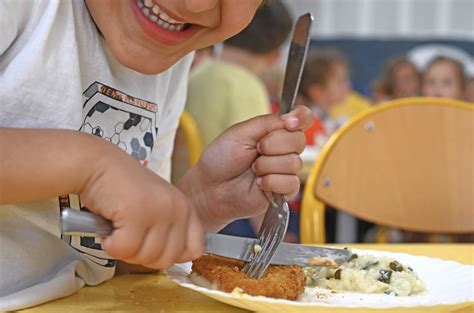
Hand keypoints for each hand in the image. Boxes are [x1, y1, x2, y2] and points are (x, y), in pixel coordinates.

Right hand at [80, 143, 204, 268]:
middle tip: (128, 236)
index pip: (194, 249)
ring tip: (118, 228)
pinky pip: (124, 250)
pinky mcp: (136, 213)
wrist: (97, 164)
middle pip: (167, 260)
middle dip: (142, 256)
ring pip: (146, 257)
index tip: (152, 246)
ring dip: (125, 250)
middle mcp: (178, 208)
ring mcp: (159, 210)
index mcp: (186, 207)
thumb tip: (173, 259)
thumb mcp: (157, 206)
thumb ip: (170, 230)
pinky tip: (108, 226)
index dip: (170, 255)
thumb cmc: (123, 188)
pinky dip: (110, 244)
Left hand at [178, 105, 312, 230]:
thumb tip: (293, 117)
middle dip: (274, 145)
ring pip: (294, 163)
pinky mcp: (284, 191)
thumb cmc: (221, 159)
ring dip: (268, 165)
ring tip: (253, 170)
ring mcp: (284, 171)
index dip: (301, 118)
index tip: (289, 123)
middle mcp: (283, 150)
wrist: (210, 188)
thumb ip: (268, 122)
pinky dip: (272, 182)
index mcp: (274, 132)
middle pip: (300, 140)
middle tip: (255, 150)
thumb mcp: (240, 133)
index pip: (302, 119)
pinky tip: (258, 183)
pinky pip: (291, 183)